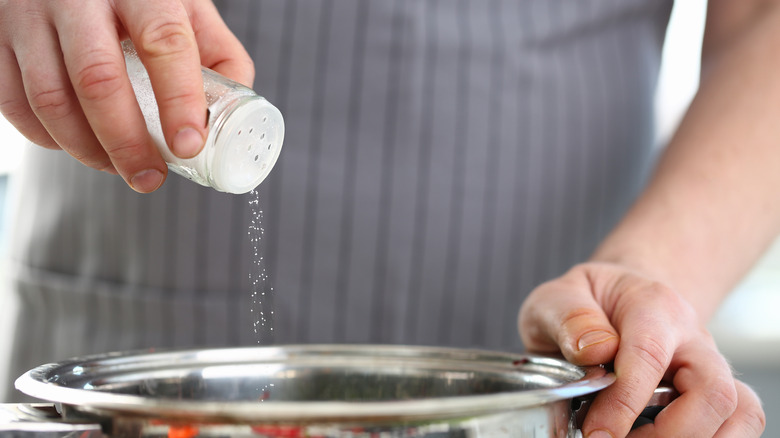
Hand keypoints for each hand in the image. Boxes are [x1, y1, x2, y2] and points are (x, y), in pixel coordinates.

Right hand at [0, 0, 252, 191]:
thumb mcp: (184, 5)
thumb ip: (216, 53)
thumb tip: (233, 114)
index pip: (163, 41)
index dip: (179, 99)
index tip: (189, 145)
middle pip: (98, 80)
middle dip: (127, 143)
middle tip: (150, 178)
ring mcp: (28, 15)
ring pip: (51, 98)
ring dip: (87, 150)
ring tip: (118, 168)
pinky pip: (13, 102)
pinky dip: (47, 139)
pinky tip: (78, 147)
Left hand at [519, 262, 765, 436]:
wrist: (616, 299)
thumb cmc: (587, 302)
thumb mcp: (559, 296)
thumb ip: (569, 317)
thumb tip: (593, 350)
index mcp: (652, 304)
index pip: (649, 356)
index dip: (625, 401)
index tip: (598, 432)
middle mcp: (692, 336)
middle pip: (713, 390)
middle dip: (671, 432)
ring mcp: (709, 365)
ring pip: (738, 410)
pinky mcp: (714, 390)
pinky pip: (741, 419)